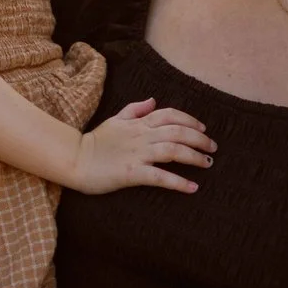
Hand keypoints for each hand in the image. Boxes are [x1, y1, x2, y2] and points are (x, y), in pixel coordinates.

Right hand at [67, 98, 212, 193]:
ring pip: (173, 151)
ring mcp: (137, 154)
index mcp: (138, 123)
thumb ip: (134, 109)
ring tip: (207, 163)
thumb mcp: (115, 120)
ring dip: (194, 157)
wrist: (74, 160)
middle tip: (212, 148)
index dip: (190, 120)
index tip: (203, 129)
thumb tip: (153, 100)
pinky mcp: (132, 173)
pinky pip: (160, 177)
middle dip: (199, 139)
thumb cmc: (95, 142)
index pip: (170, 115)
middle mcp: (141, 136)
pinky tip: (192, 187)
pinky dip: (178, 182)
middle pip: (178, 132)